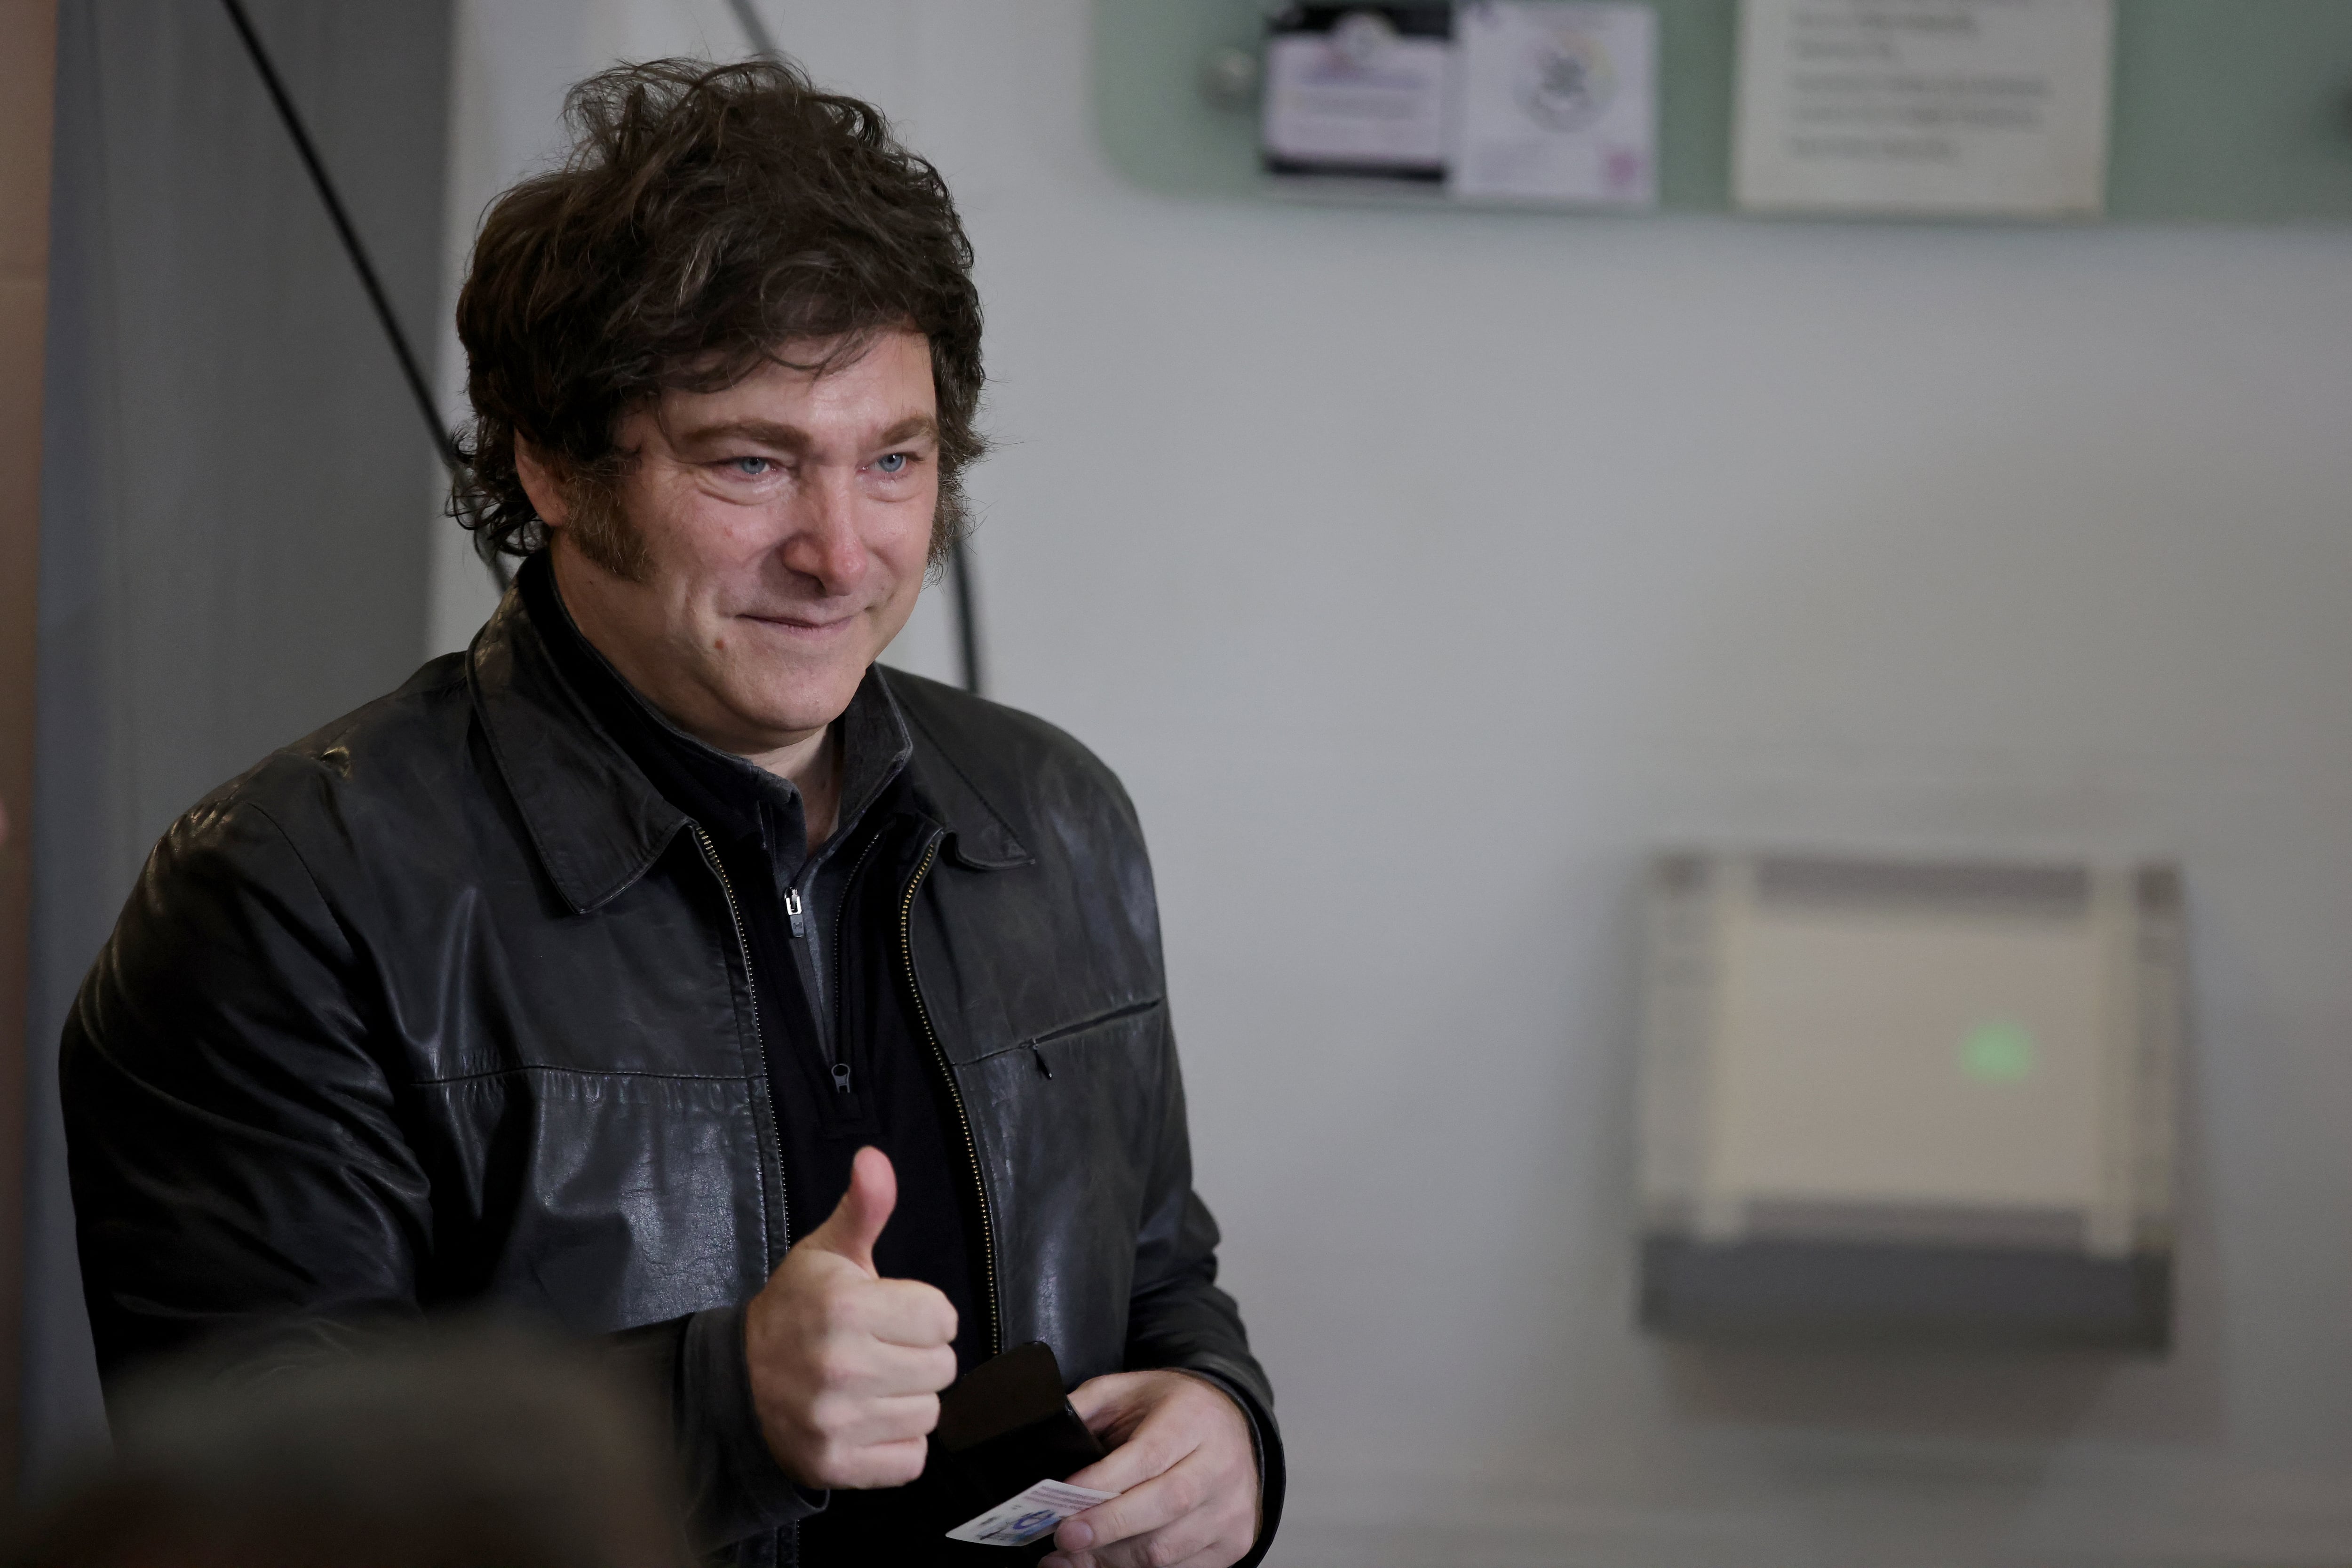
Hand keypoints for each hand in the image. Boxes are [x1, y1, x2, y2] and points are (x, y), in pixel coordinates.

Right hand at [743, 1146, 957, 1488]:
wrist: (739, 1382)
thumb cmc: (796, 1310)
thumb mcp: (828, 1252)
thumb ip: (864, 1208)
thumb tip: (875, 1158)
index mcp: (846, 1308)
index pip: (943, 1318)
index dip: (923, 1313)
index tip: (891, 1314)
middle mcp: (842, 1367)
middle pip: (942, 1368)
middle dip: (918, 1355)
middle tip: (880, 1350)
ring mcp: (837, 1422)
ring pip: (930, 1414)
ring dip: (909, 1400)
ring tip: (873, 1384)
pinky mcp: (836, 1464)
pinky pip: (911, 1460)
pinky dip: (897, 1444)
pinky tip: (868, 1420)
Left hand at [1040, 1370, 1258, 1567]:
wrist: (1231, 1424)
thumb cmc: (1175, 1411)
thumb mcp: (1127, 1390)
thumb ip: (1085, 1408)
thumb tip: (1045, 1436)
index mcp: (1194, 1419)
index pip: (1149, 1456)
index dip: (1104, 1482)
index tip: (1065, 1496)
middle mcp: (1221, 1465)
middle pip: (1164, 1506)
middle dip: (1107, 1527)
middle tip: (1064, 1536)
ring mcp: (1231, 1508)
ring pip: (1168, 1549)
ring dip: (1114, 1558)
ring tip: (1075, 1554)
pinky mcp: (1234, 1541)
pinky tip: (1109, 1561)